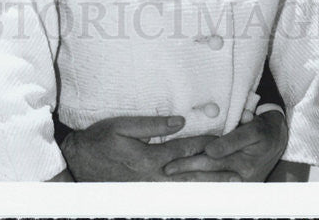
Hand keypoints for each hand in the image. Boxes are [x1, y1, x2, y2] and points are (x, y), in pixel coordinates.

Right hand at [61, 115, 241, 181]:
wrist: (78, 165)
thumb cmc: (99, 140)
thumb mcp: (122, 125)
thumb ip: (151, 124)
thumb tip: (178, 122)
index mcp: (149, 157)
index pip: (185, 149)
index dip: (205, 143)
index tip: (224, 139)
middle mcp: (154, 176)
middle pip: (191, 174)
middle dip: (216, 173)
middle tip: (239, 173)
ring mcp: (151, 189)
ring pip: (185, 189)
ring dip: (208, 187)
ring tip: (229, 186)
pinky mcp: (146, 194)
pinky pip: (174, 196)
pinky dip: (191, 195)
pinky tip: (204, 194)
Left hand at [163, 110, 287, 181]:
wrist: (279, 136)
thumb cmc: (264, 129)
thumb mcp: (253, 130)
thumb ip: (232, 141)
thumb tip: (210, 151)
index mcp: (243, 164)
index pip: (210, 162)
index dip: (189, 162)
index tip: (170, 163)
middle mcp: (240, 177)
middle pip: (207, 173)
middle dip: (184, 172)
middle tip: (164, 172)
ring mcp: (240, 183)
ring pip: (210, 182)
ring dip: (190, 181)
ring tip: (171, 181)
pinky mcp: (239, 184)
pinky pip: (216, 185)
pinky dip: (201, 185)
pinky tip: (187, 184)